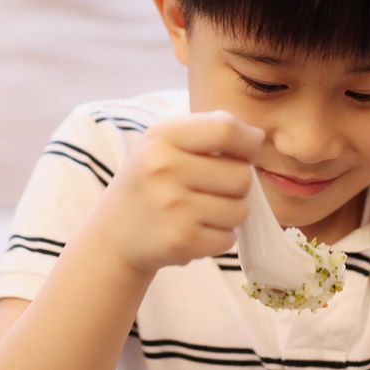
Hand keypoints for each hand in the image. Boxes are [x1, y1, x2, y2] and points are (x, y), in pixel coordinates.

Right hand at [94, 110, 264, 272]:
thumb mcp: (163, 143)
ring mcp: (172, 206)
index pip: (227, 130)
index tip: (246, 153)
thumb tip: (255, 137)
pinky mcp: (180, 240)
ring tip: (201, 210)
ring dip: (229, 213)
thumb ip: (207, 130)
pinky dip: (218, 237)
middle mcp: (164, 168)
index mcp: (162, 136)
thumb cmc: (150, 181)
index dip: (249, 142)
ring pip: (240, 210)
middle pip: (242, 175)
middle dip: (237, 184)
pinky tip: (195, 230)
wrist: (114, 233)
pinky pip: (228, 238)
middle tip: (213, 189)